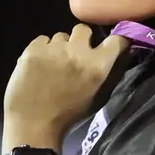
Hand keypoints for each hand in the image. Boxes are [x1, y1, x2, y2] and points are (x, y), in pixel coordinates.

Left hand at [4, 24, 129, 136]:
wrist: (32, 125)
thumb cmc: (69, 115)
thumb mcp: (98, 98)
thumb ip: (109, 74)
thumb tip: (122, 55)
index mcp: (97, 65)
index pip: (117, 39)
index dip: (116, 39)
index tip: (112, 44)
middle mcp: (78, 51)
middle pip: (84, 29)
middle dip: (81, 39)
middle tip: (75, 54)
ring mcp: (54, 48)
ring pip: (60, 37)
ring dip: (60, 48)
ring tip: (52, 65)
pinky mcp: (33, 49)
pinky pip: (42, 40)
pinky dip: (41, 50)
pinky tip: (38, 66)